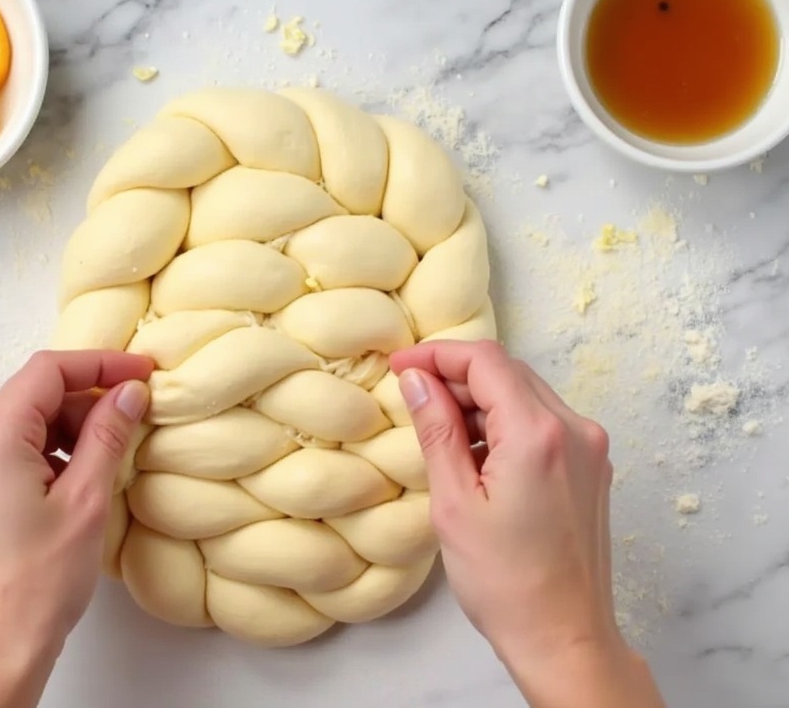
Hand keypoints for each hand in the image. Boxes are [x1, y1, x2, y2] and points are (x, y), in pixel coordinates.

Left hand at [0, 350, 152, 707]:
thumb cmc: (39, 581)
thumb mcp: (86, 500)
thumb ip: (108, 434)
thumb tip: (130, 391)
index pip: (48, 371)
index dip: (100, 364)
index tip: (142, 371)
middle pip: (34, 393)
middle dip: (87, 397)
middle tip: (136, 413)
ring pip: (25, 420)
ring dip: (71, 426)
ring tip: (113, 451)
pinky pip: (12, 448)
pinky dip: (50, 450)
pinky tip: (82, 475)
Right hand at [391, 341, 662, 707]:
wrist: (566, 638)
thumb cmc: (505, 582)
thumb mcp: (455, 503)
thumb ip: (437, 430)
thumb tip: (418, 380)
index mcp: (539, 433)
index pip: (485, 361)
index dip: (437, 354)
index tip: (400, 366)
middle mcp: (575, 429)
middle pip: (508, 371)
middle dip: (456, 374)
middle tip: (411, 393)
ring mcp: (590, 448)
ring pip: (526, 394)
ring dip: (480, 399)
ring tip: (438, 428)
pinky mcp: (592, 468)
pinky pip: (543, 422)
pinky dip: (505, 422)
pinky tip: (475, 452)